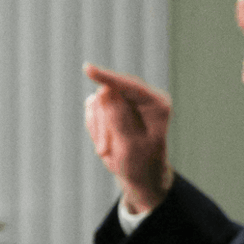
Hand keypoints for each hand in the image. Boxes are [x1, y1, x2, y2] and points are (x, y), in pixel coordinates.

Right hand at [83, 63, 174, 213]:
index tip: (87, 69)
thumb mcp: (132, 148)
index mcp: (157, 104)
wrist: (139, 175)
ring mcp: (126, 100)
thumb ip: (120, 120)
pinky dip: (93, 128)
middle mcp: (143, 98)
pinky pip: (92, 110)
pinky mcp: (112, 105)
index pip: (129, 86)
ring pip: (97, 103)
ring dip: (98, 129)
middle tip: (104, 151)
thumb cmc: (141, 164)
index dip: (107, 78)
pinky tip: (104, 141)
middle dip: (102, 124)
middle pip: (109, 96)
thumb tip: (104, 93)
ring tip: (107, 150)